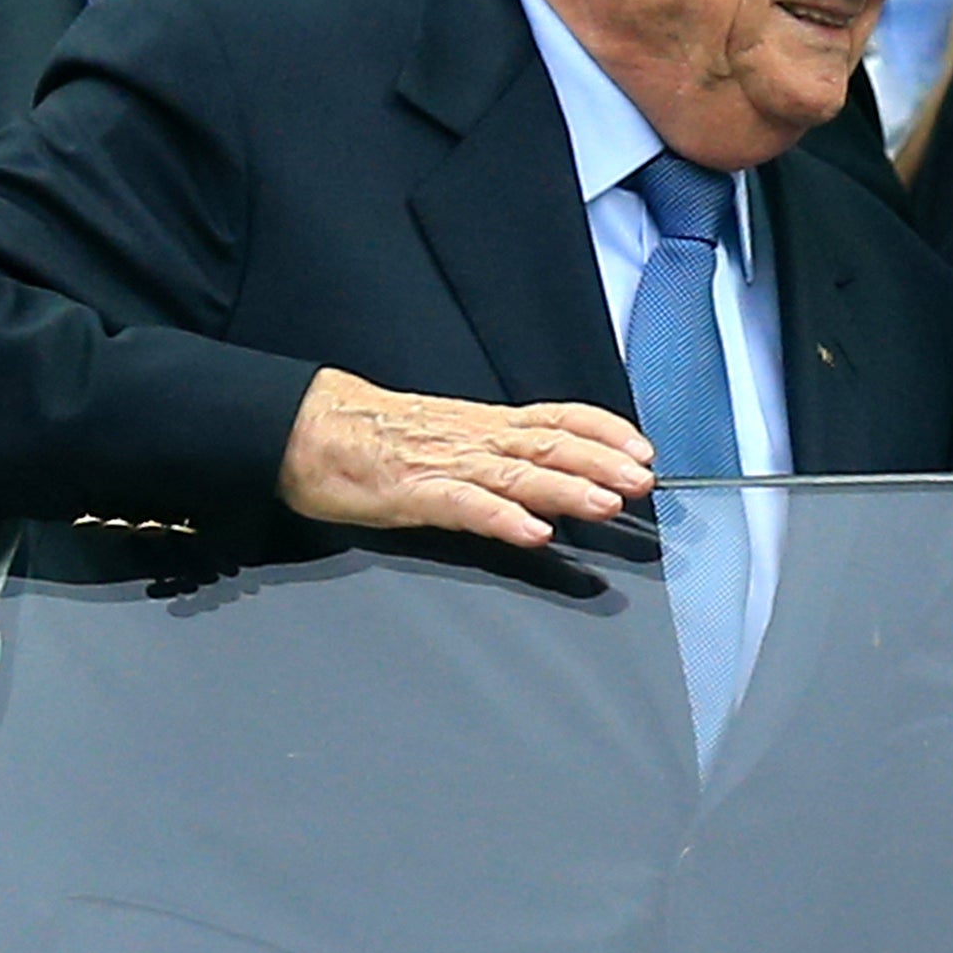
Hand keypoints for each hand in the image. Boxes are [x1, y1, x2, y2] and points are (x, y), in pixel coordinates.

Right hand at [275, 367, 652, 548]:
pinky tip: (533, 533)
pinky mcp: (413, 493)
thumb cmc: (375, 436)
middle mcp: (476, 439)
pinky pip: (465, 506)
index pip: (557, 419)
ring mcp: (446, 465)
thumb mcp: (450, 435)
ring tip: (606, 503)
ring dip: (566, 489)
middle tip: (644, 481)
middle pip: (550, 447)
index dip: (604, 432)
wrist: (308, 429)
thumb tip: (549, 475)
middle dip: (602, 463)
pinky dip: (502, 518)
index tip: (643, 448)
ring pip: (518, 475)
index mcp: (485, 425)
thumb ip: (497, 453)